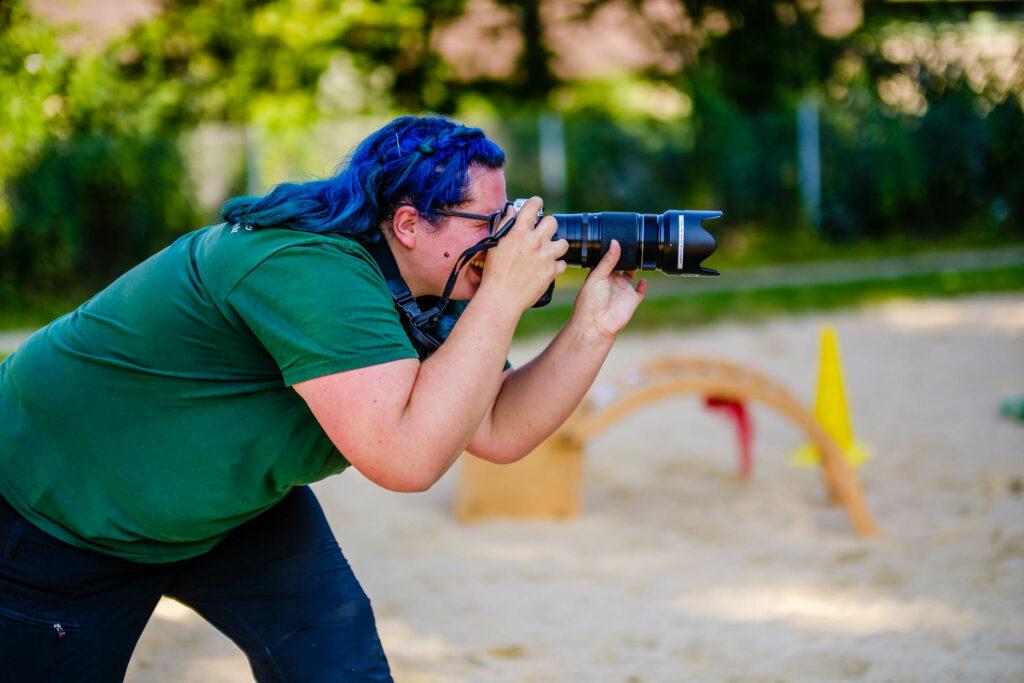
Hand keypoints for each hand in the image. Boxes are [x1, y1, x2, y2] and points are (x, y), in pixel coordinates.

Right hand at [479, 197, 568, 312]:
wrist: (501, 297)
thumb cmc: (494, 273)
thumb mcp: (495, 245)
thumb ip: (505, 225)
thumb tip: (512, 210)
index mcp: (519, 232)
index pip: (533, 206)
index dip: (536, 202)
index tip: (537, 204)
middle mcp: (534, 241)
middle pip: (552, 222)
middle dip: (548, 225)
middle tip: (542, 233)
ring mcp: (545, 256)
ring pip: (563, 242)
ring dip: (557, 245)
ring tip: (548, 250)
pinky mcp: (551, 271)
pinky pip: (563, 264)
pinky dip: (556, 265)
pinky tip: (548, 268)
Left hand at [571, 240, 646, 340]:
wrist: (596, 323)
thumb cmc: (589, 302)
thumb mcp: (597, 276)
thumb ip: (608, 260)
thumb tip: (615, 243)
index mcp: (600, 275)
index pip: (607, 259)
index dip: (612, 250)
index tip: (618, 237)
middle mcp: (611, 281)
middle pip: (621, 265)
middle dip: (626, 256)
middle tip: (632, 242)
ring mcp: (622, 290)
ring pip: (631, 274)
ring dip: (635, 266)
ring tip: (640, 254)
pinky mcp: (632, 300)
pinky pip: (640, 291)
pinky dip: (643, 285)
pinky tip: (644, 279)